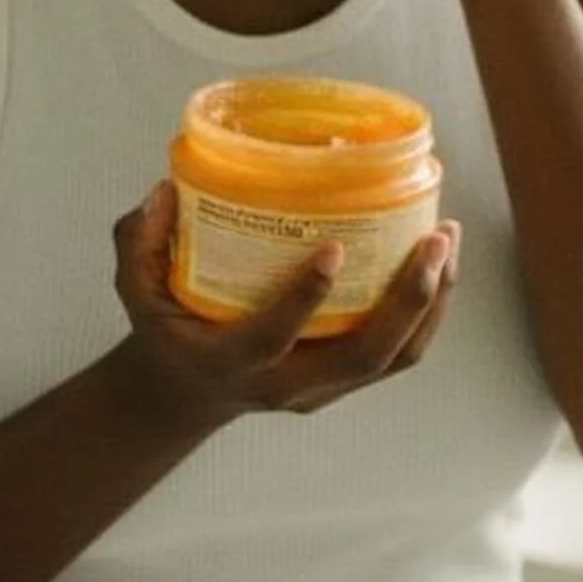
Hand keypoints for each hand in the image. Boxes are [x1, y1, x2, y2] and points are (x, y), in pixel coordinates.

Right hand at [110, 184, 459, 437]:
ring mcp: (321, 390)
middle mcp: (283, 384)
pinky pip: (402, 355)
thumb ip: (139, 242)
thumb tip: (165, 190)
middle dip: (408, 299)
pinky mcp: (345, 383)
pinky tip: (442, 263)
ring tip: (447, 240)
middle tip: (433, 239)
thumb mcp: (136, 289)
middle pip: (362, 356)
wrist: (186, 391)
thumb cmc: (167, 328)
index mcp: (229, 362)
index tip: (335, 247)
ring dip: (431, 301)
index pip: (272, 338)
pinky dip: (431, 312)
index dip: (305, 298)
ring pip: (394, 358)